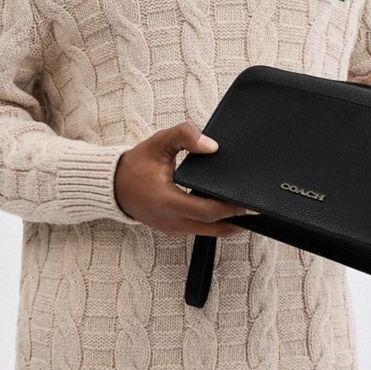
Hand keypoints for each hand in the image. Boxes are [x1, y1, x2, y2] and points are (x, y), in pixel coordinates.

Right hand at [114, 120, 261, 237]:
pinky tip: (224, 212)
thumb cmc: (135, 165)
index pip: (206, 211)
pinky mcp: (173, 229)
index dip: (229, 208)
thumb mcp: (159, 142)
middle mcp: (170, 220)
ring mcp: (172, 228)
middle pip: (213, 228)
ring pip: (208, 233)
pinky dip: (214, 224)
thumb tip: (211, 145)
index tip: (247, 202)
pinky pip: (199, 231)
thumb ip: (185, 137)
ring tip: (246, 212)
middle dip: (237, 220)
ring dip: (227, 224)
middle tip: (257, 210)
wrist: (113, 185)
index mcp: (166, 201)